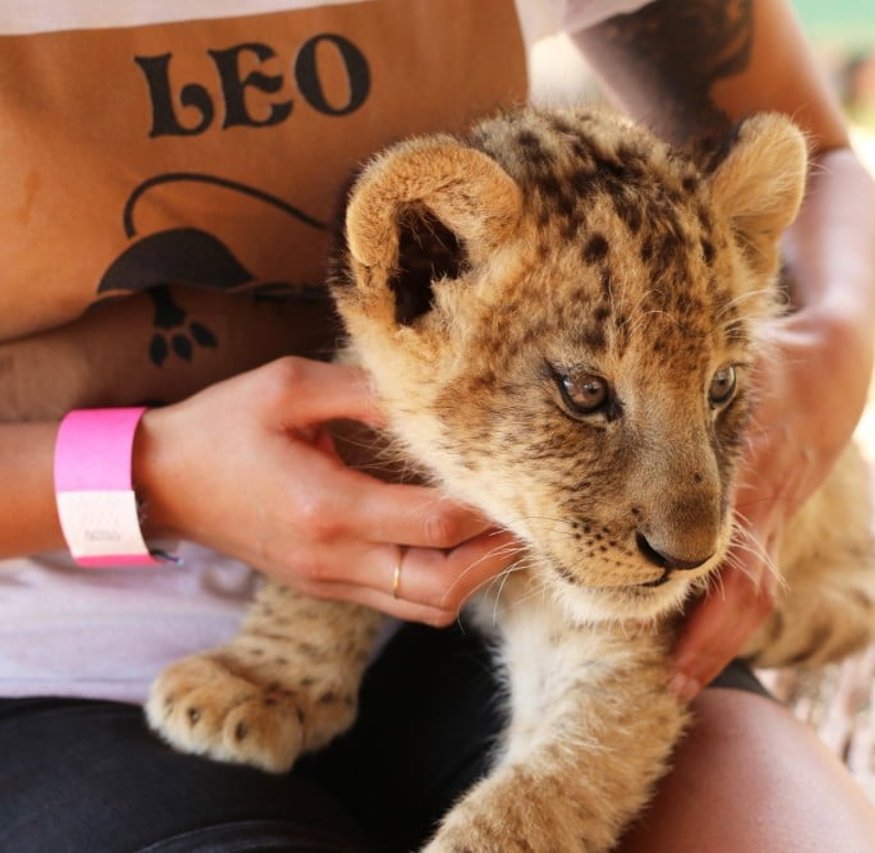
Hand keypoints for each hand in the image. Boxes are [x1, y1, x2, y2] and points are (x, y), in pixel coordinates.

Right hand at [135, 356, 518, 624]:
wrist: (159, 482)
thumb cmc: (221, 427)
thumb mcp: (288, 387)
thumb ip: (364, 392)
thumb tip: (432, 396)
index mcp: (327, 507)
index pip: (435, 524)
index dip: (486, 506)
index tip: (518, 479)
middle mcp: (334, 558)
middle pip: (443, 586)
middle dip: (494, 557)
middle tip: (526, 518)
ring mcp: (330, 581)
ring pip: (427, 607)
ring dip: (473, 577)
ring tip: (500, 531)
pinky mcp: (327, 586)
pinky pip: (401, 601)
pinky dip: (440, 581)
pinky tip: (457, 542)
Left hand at [668, 310, 873, 701]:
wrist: (835, 372)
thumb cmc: (770, 362)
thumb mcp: (726, 365)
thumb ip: (677, 390)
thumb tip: (605, 399)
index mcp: (748, 466)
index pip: (718, 540)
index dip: (687, 583)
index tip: (645, 614)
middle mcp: (764, 506)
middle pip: (744, 590)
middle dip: (709, 641)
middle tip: (671, 686)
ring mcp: (777, 523)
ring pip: (753, 597)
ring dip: (720, 645)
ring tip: (681, 685)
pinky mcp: (778, 528)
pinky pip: (758, 585)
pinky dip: (730, 622)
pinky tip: (699, 648)